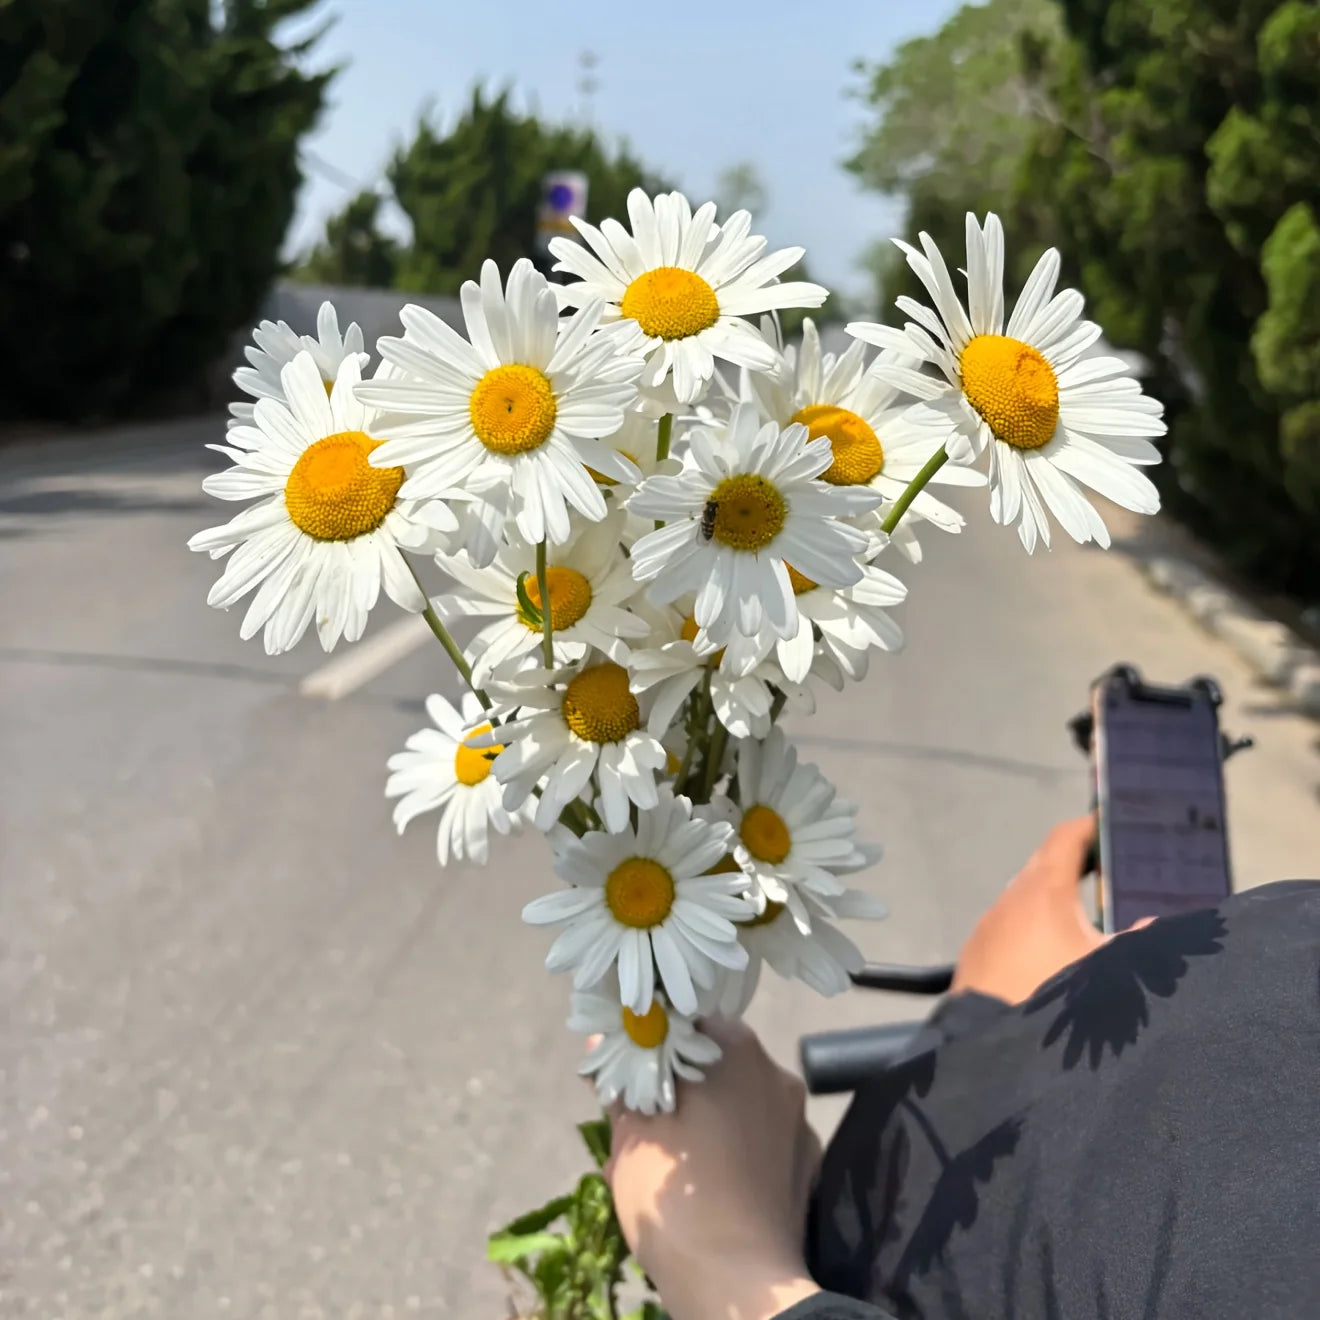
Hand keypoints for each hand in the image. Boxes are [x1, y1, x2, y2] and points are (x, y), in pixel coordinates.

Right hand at [602, 1015, 820, 1319]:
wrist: (741, 1287)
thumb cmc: (676, 1197)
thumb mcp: (630, 1134)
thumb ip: (622, 1078)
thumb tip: (603, 1032)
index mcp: (732, 1046)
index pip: (685, 1021)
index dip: (651, 1045)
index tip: (629, 1076)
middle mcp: (773, 1069)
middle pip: (715, 1060)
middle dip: (680, 1084)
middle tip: (646, 1122)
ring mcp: (797, 1118)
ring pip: (740, 1100)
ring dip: (711, 1116)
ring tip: (675, 1162)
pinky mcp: (807, 1162)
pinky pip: (762, 1139)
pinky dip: (738, 1150)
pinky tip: (713, 1184)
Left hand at [951, 814, 1151, 1003]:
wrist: (991, 1048)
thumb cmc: (1055, 999)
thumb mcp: (1111, 972)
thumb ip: (1138, 945)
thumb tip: (1151, 925)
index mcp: (1042, 891)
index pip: (1065, 838)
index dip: (1090, 827)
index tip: (1115, 825)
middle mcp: (1009, 900)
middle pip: (1044, 866)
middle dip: (1077, 863)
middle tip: (1113, 869)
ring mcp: (987, 928)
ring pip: (1025, 899)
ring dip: (1054, 898)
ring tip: (1088, 912)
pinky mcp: (975, 957)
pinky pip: (1009, 928)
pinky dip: (1034, 926)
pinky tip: (1051, 952)